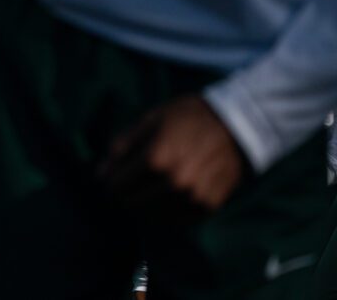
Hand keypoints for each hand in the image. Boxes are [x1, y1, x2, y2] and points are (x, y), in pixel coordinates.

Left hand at [97, 96, 245, 222]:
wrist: (237, 125)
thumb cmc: (187, 117)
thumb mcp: (149, 120)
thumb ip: (122, 145)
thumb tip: (101, 172)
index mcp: (156, 158)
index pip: (117, 184)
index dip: (109, 181)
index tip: (109, 177)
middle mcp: (174, 182)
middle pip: (132, 203)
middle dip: (123, 195)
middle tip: (125, 186)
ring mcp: (192, 198)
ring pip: (152, 215)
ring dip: (142, 206)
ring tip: (142, 192)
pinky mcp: (208, 207)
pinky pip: (177, 220)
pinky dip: (165, 213)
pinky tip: (164, 198)